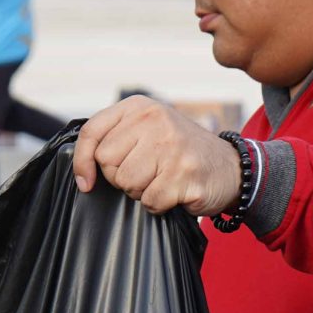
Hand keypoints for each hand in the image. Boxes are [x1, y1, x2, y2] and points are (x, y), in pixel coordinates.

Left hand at [71, 96, 242, 215]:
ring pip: (127, 183)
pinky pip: (149, 200)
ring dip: (140, 192)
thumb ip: (117, 136)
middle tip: (147, 173)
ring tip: (162, 180)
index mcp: (140, 107)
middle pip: (107, 162)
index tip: (85, 182)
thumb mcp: (149, 130)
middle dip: (121, 177)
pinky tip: (174, 192)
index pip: (92, 132)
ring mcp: (171, 145)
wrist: (230, 167)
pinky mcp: (183, 173)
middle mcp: (154, 120)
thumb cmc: (181, 152)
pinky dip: (158, 204)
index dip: (82, 161)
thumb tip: (82, 165)